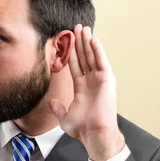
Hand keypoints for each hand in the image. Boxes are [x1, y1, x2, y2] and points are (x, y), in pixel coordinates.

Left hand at [49, 24, 124, 160]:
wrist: (93, 133)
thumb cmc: (82, 129)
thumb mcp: (64, 117)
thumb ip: (58, 108)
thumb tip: (52, 102)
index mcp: (82, 88)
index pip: (76, 65)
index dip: (72, 52)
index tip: (69, 41)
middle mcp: (91, 82)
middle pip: (84, 57)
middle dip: (80, 42)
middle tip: (77, 28)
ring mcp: (99, 80)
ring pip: (92, 56)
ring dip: (88, 42)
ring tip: (84, 28)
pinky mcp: (107, 80)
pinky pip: (101, 61)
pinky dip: (98, 50)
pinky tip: (93, 39)